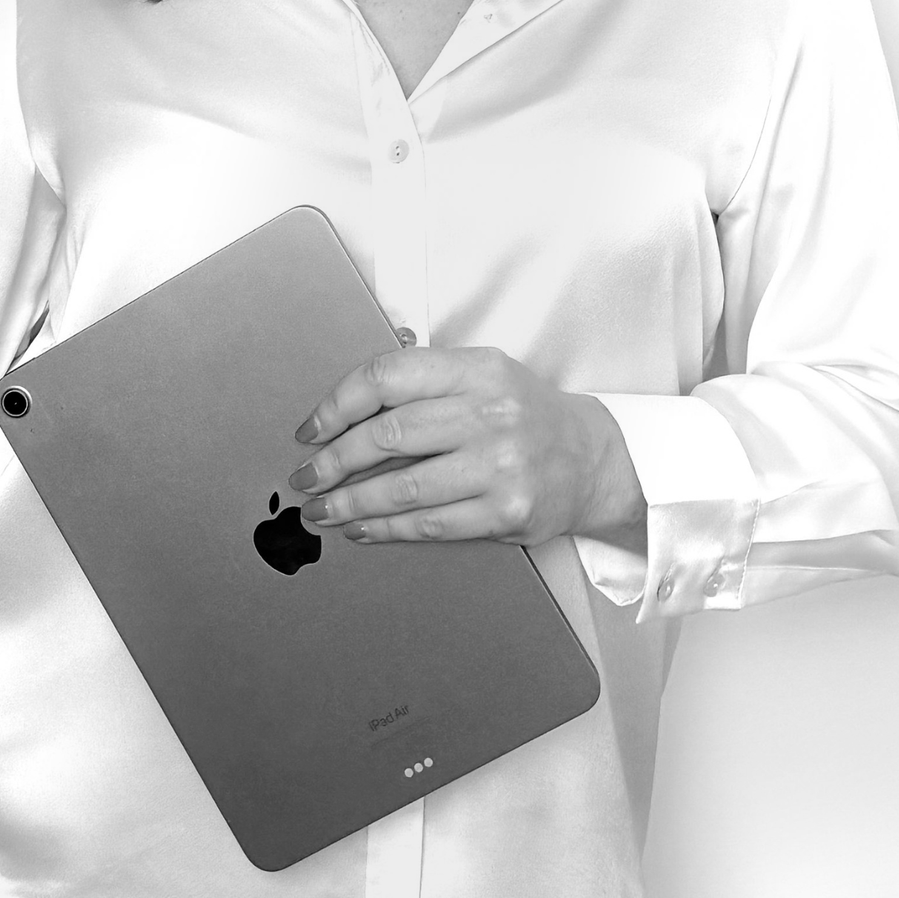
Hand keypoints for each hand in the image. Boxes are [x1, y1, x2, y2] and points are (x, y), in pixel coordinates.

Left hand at [289, 345, 644, 551]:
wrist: (592, 458)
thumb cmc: (522, 414)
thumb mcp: (481, 376)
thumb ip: (422, 385)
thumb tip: (342, 415)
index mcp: (476, 369)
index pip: (388, 377)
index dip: (337, 405)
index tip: (310, 430)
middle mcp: (490, 412)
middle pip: (387, 436)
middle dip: (332, 461)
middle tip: (306, 478)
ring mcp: (500, 465)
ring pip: (402, 487)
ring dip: (350, 502)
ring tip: (322, 509)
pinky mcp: (506, 511)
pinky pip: (429, 524)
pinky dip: (386, 528)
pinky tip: (362, 528)